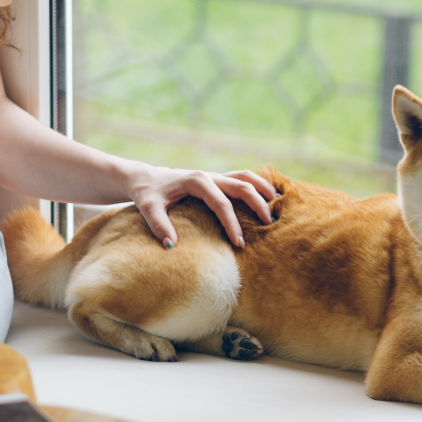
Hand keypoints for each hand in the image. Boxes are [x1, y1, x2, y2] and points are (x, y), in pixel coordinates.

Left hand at [128, 167, 277, 248]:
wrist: (143, 178)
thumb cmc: (146, 193)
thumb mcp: (147, 208)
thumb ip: (158, 225)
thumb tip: (171, 245)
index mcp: (196, 181)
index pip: (221, 203)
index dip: (232, 224)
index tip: (240, 244)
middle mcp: (209, 175)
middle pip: (242, 185)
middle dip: (258, 204)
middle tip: (269, 225)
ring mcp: (214, 176)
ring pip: (246, 177)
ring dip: (263, 189)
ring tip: (278, 204)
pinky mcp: (216, 180)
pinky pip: (241, 179)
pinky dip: (257, 185)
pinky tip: (268, 197)